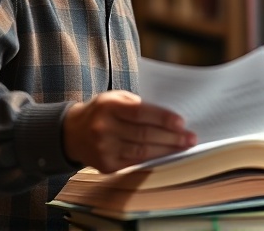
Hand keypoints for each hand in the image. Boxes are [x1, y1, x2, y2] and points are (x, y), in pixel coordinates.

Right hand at [62, 90, 196, 172]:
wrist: (72, 132)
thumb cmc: (102, 111)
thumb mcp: (115, 98)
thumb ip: (137, 105)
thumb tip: (167, 118)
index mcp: (108, 106)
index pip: (140, 113)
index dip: (162, 118)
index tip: (181, 122)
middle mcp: (104, 128)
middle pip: (143, 134)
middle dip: (171, 137)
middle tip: (190, 138)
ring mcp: (104, 149)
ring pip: (142, 151)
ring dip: (167, 150)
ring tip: (184, 147)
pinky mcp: (106, 165)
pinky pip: (135, 162)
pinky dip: (153, 159)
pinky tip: (166, 156)